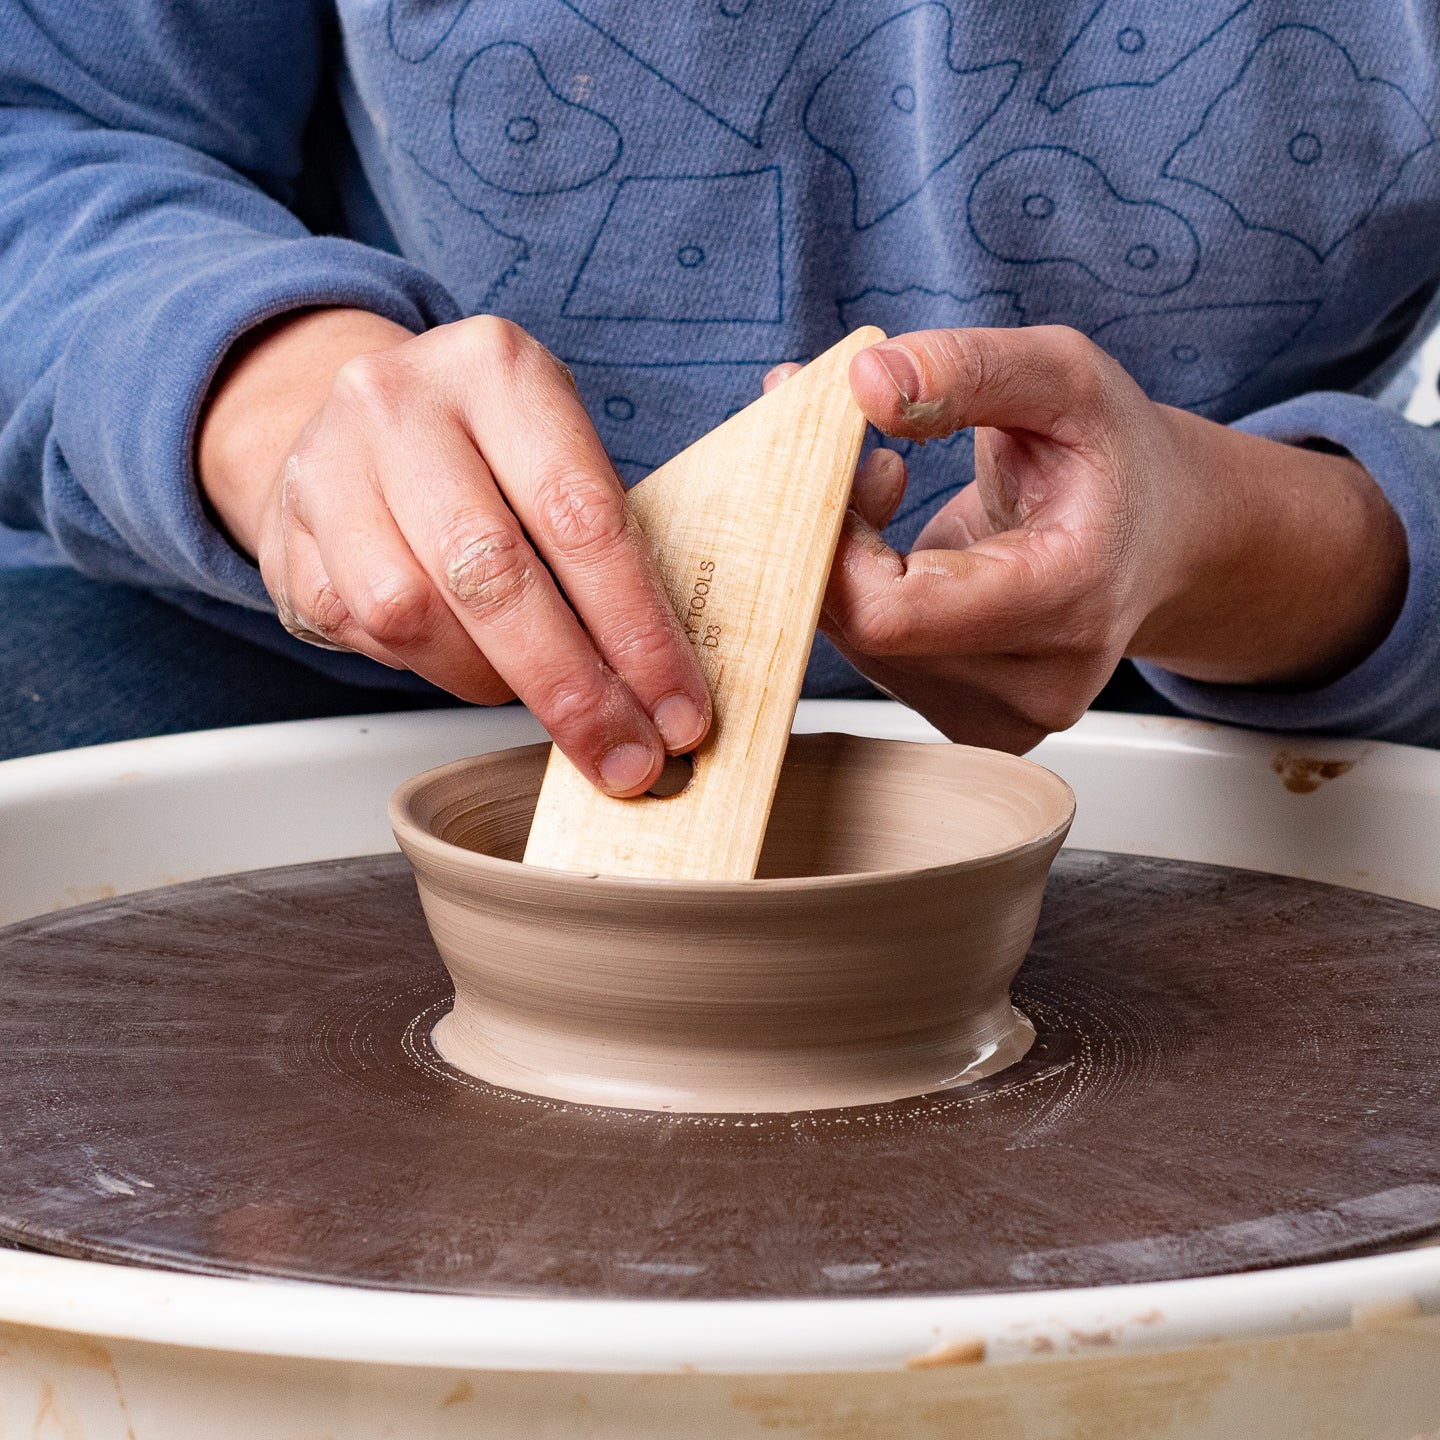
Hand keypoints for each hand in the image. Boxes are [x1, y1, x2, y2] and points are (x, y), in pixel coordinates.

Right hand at [199, 309, 710, 793]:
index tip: (678, 710)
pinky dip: (430, 668)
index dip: (637, 629)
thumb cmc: (484, 452)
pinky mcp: (287, 540)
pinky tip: (464, 658)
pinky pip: (364, 637)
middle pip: (494, 574)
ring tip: (533, 690)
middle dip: (572, 688)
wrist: (352, 425)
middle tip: (625, 755)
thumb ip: (608, 541)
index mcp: (498, 370)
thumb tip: (667, 680)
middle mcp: (402, 406)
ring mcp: (330, 470)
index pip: (581, 516)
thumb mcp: (556, 448)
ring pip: (414, 614)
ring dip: (491, 679)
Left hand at [770, 326, 1407, 751]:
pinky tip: (901, 552)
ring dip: (843, 565)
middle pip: (864, 632)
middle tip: (865, 459)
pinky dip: (860, 600)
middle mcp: (1040, 684)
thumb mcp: (1063, 378)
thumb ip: (969, 369)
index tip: (841, 457)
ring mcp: (1005, 720)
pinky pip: (873, 663)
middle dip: (832, 539)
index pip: (890, 611)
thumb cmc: (1114, 457)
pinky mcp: (972, 726)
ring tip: (890, 486)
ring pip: (857, 648)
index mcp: (1070, 599)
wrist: (1163, 539)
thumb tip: (864, 380)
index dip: (834, 537)